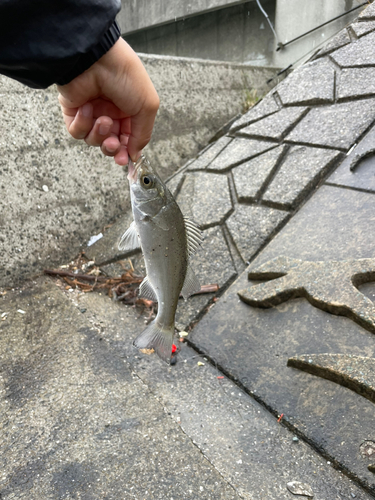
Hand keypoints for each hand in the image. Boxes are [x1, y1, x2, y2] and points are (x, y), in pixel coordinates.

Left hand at [57, 38, 158, 164]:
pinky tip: (87, 109)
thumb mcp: (146, 106)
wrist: (95, 58)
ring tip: (102, 120)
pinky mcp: (73, 111)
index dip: (127, 152)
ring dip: (99, 134)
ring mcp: (91, 112)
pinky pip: (76, 131)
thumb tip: (136, 154)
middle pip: (110, 144)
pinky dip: (82, 124)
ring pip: (93, 140)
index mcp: (129, 110)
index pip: (128, 139)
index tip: (128, 161)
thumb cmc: (124, 75)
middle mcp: (110, 112)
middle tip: (114, 145)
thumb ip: (143, 134)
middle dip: (113, 148)